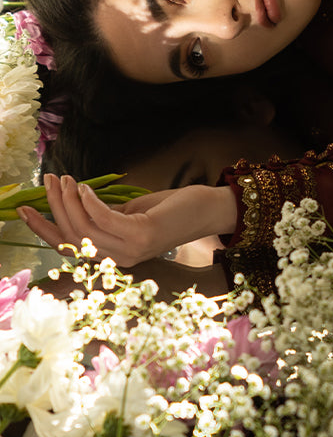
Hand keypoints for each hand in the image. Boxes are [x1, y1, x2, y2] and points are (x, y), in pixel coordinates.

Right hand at [17, 174, 237, 266]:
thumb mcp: (129, 214)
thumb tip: (72, 200)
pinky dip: (90, 201)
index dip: (43, 228)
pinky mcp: (141, 235)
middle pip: (72, 236)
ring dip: (68, 201)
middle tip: (47, 180)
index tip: (22, 209)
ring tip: (65, 178)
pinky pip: (104, 218)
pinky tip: (85, 185)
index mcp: (113, 255)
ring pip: (84, 228)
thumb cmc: (169, 211)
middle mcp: (118, 258)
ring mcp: (130, 249)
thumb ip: (103, 214)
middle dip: (53, 207)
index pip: (68, 246)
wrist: (206, 210)